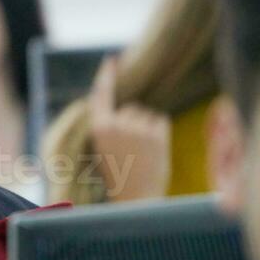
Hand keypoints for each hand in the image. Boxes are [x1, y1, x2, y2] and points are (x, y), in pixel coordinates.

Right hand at [88, 56, 170, 201]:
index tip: (111, 60)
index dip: (106, 77)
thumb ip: (113, 127)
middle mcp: (116, 123)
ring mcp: (137, 127)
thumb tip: (128, 107)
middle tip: (131, 151)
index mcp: (99, 128)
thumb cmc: (120, 175)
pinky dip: (160, 133)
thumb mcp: (107, 149)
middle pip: (130, 108)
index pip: (101, 95)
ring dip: (146, 130)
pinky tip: (154, 151)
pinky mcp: (156, 132)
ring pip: (146, 115)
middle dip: (133, 123)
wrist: (136, 198)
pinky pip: (160, 121)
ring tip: (142, 154)